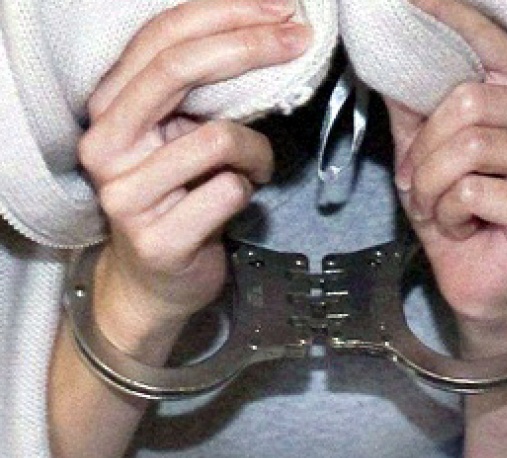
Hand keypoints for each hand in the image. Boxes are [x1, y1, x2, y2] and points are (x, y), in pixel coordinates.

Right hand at [78, 0, 310, 356]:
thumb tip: (266, 37)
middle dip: (250, 46)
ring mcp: (126, 196)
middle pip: (178, 69)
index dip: (226, 15)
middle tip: (299, 41)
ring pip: (218, 138)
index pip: (162, 39)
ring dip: (256, 151)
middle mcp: (106, 146)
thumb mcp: (179, 136)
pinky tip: (240, 200)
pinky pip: (230, 191)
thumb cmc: (178, 198)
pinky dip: (249, 189)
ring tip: (255, 168)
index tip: (282, 10)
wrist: (157, 279)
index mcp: (110, 109)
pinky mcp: (158, 240)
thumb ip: (199, 94)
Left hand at [386, 0, 506, 351]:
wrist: (472, 275)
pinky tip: (462, 227)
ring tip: (441, 207)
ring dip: (431, 186)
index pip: (493, 44)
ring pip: (467, 147)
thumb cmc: (455, 211)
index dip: (453, 20)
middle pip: (468, 101)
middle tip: (423, 179)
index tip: (412, 0)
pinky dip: (446, 214)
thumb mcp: (424, 151)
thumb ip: (414, 105)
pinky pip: (470, 192)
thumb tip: (389, 54)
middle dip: (425, 150)